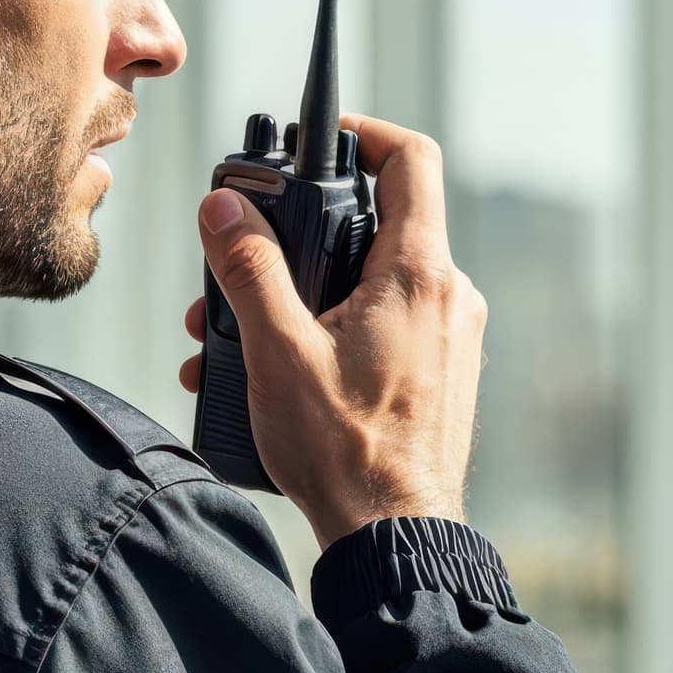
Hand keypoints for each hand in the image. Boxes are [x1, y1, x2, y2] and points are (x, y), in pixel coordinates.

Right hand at [179, 112, 485, 551]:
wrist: (395, 538)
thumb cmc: (346, 453)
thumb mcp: (277, 352)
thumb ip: (249, 270)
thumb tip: (223, 209)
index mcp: (419, 275)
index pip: (409, 160)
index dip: (363, 134)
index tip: (318, 141)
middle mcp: (448, 297)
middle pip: (379, 222)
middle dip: (304, 235)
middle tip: (246, 256)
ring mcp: (449, 338)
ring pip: (373, 281)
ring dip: (305, 294)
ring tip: (238, 336)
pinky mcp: (441, 375)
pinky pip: (385, 326)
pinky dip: (332, 330)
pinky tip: (278, 371)